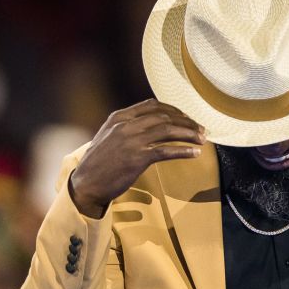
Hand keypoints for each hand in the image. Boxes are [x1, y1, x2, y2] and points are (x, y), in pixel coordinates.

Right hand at [70, 99, 205, 216]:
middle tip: (201, 129)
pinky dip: (184, 151)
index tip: (186, 117)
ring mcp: (132, 141)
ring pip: (168, 130)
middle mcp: (126, 125)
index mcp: (119, 118)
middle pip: (164, 116)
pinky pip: (166, 150)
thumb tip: (146, 126)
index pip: (152, 105)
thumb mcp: (108, 137)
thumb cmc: (98, 164)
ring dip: (189, 134)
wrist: (86, 184)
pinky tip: (194, 153)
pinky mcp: (137, 158)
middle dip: (186, 121)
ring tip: (202, 139)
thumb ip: (125, 128)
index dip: (173, 109)